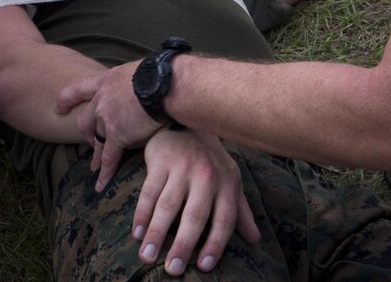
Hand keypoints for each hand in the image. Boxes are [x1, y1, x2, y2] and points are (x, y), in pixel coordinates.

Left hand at [56, 60, 161, 188]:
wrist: (165, 84)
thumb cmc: (161, 73)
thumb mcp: (139, 70)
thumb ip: (134, 80)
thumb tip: (146, 84)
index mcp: (107, 80)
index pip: (80, 89)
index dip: (67, 100)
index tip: (59, 108)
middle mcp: (102, 100)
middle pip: (85, 120)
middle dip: (87, 133)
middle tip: (92, 141)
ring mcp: (107, 119)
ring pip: (96, 140)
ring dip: (96, 154)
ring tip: (95, 166)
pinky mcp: (117, 135)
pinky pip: (109, 157)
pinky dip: (105, 172)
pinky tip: (101, 184)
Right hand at [132, 129, 259, 274]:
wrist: (188, 122)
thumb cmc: (210, 160)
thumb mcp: (230, 181)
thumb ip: (240, 211)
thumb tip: (254, 240)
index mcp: (226, 183)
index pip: (224, 219)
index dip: (215, 244)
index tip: (204, 266)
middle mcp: (206, 176)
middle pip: (195, 216)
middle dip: (183, 245)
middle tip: (173, 269)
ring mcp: (182, 167)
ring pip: (167, 206)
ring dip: (156, 233)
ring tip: (147, 256)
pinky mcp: (161, 160)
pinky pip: (148, 192)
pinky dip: (141, 214)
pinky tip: (136, 233)